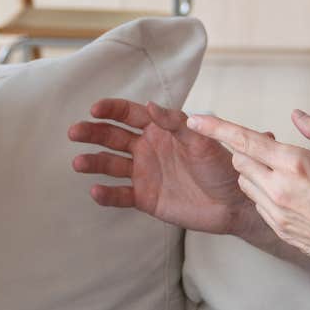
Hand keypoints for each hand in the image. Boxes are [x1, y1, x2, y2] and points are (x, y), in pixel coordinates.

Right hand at [68, 98, 270, 237]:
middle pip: (112, 137)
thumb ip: (176, 124)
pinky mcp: (145, 198)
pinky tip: (95, 191)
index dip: (111, 110)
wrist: (234, 203)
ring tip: (79, 163)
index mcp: (160, 129)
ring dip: (93, 162)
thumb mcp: (202, 140)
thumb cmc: (223, 167)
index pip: (129, 114)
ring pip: (111, 165)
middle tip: (75, 132)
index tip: (95, 109)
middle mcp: (147, 149)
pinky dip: (107, 195)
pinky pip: (120, 195)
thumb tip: (149, 105)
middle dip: (92, 133)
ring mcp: (144, 173)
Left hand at [186, 108, 309, 281]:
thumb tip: (297, 115)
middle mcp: (279, 187)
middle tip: (272, 151)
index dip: (215, 127)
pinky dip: (263, 193)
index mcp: (295, 164)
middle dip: (247, 150)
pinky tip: (290, 196)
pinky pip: (257, 202)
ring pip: (245, 182)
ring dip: (254, 172)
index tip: (195, 119)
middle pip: (239, 160)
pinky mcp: (276, 228)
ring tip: (285, 175)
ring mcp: (275, 211)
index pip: (244, 140)